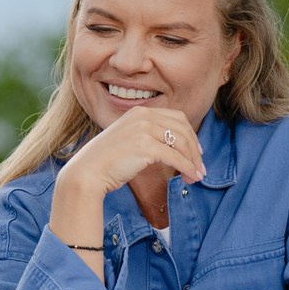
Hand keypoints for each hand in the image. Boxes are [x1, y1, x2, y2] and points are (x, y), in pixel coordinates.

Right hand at [61, 107, 204, 196]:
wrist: (87, 172)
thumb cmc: (106, 161)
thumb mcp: (128, 139)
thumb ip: (147, 136)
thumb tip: (173, 147)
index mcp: (139, 111)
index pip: (176, 118)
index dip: (191, 135)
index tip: (196, 151)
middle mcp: (143, 116)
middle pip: (183, 129)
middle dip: (195, 149)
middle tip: (200, 166)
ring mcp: (144, 130)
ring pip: (182, 143)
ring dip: (194, 161)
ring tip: (197, 176)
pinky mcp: (146, 146)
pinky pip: (176, 157)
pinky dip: (188, 168)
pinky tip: (191, 178)